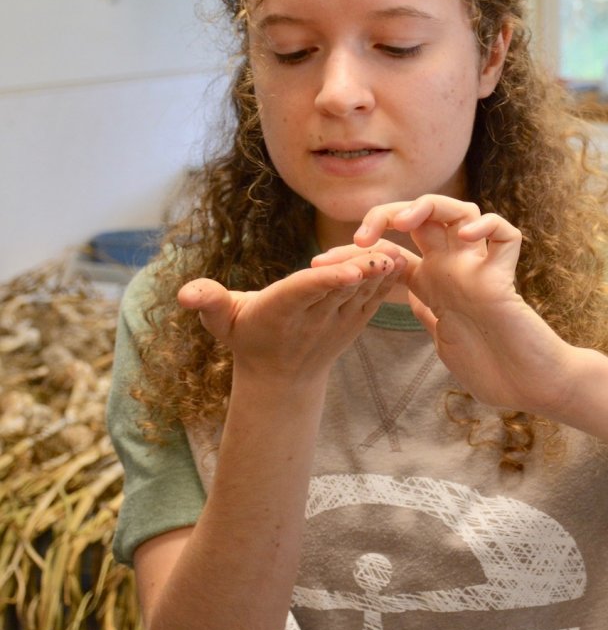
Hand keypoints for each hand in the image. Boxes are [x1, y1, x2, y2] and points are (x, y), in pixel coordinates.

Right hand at [178, 244, 405, 383]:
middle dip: (362, 272)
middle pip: (340, 289)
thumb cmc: (247, 337)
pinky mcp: (354, 323)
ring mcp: (337, 323)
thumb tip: (184, 293)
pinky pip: (373, 300)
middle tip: (384, 252)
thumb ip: (207, 301)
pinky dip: (387, 282)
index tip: (351, 270)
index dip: (328, 280)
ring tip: (397, 252)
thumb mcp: (220, 321)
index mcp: (280, 312)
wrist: (281, 378)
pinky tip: (401, 261)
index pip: (306, 292)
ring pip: (361, 294)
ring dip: (379, 275)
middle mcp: (313, 319)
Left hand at [345, 195, 575, 412]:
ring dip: (429, 207)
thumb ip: (428, 316)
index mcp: (435, 284)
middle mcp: (455, 269)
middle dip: (387, 215)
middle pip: (421, 218)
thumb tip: (408, 301)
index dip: (356, 253)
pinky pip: (504, 234)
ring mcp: (480, 269)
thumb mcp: (445, 341)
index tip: (319, 265)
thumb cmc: (493, 371)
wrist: (530, 389)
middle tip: (360, 236)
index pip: (392, 251)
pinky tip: (466, 237)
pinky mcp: (506, 277)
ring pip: (459, 210)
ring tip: (406, 223)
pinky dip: (487, 226)